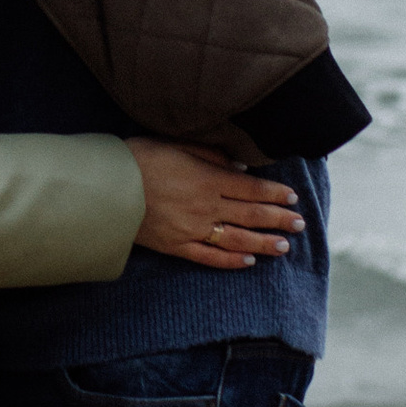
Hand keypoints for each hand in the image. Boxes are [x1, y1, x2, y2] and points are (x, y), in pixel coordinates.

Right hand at [126, 143, 301, 266]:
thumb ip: (210, 155)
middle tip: (300, 225)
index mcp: (208, 179)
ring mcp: (192, 230)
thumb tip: (240, 166)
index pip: (251, 189)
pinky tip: (248, 261)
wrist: (106, 188)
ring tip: (283, 247)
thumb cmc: (139, 159)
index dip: (275, 195)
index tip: (293, 199)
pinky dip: (231, 260)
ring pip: (237, 240)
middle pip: (251, 216)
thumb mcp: (176, 145)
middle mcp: (205, 207)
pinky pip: (209, 257)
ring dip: (263, 244)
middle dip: (278, 221)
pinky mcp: (176, 247)